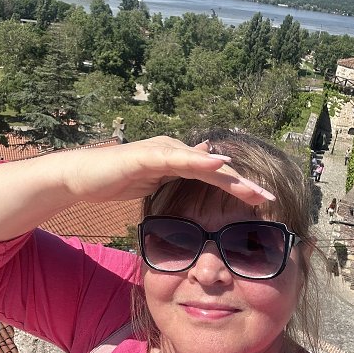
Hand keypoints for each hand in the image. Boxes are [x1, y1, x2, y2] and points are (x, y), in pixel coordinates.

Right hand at [64, 136, 274, 205]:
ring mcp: (162, 150)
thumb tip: (205, 166)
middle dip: (243, 184)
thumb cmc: (117, 180)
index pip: (215, 175)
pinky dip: (197, 161)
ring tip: (253, 187)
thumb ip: (178, 176)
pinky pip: (176, 158)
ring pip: (201, 163)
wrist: (83, 176)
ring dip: (229, 175)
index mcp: (178, 159)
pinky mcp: (147, 155)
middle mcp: (175, 150)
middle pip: (215, 169)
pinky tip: (216, 164)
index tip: (263, 202)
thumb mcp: (154, 182)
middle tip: (270, 198)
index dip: (239, 187)